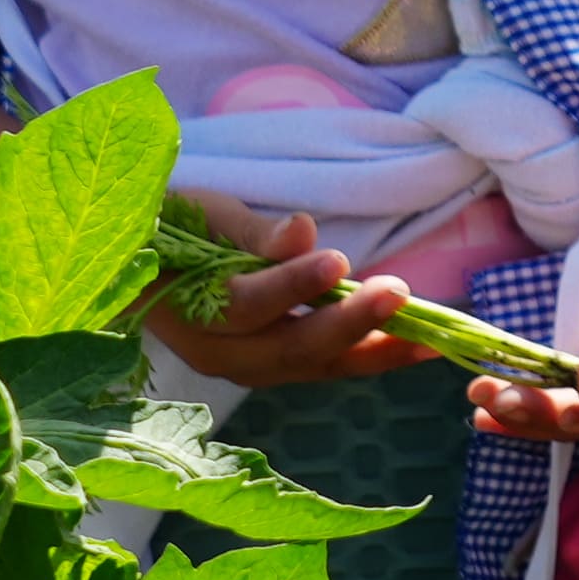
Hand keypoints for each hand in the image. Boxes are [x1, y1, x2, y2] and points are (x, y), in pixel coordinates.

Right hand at [142, 196, 433, 395]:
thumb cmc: (172, 225)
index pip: (244, 307)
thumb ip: (251, 231)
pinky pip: (324, 366)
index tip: (335, 260)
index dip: (290, 286)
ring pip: (314, 366)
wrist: (146, 261)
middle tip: (401, 292)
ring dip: (375, 351)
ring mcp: (247, 367)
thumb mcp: (205, 212)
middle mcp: (218, 353)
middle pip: (287, 349)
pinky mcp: (273, 367)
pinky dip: (370, 356)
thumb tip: (302, 233)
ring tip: (432, 335)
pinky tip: (415, 345)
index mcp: (188, 311)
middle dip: (349, 324)